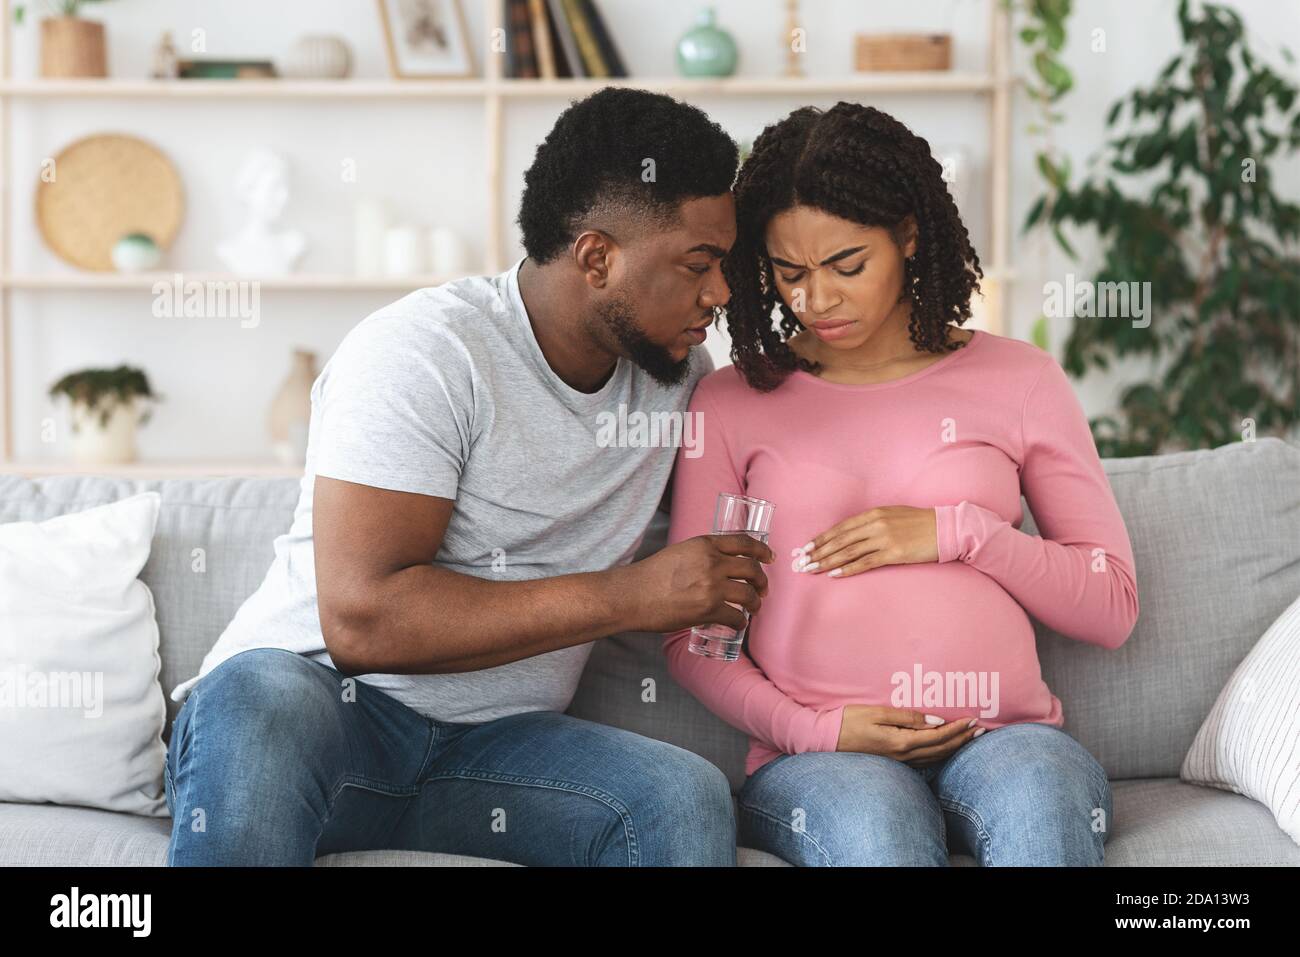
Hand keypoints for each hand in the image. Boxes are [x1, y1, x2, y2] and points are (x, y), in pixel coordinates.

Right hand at [628, 533, 773, 633]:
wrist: (632, 595)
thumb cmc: (650, 576)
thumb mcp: (680, 552)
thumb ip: (700, 556)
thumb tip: (718, 566)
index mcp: (705, 544)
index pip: (743, 542)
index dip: (762, 550)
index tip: (770, 557)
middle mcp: (712, 562)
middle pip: (752, 569)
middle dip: (762, 581)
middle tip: (762, 589)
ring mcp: (712, 586)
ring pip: (748, 594)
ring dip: (755, 603)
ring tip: (753, 609)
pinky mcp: (708, 610)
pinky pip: (735, 617)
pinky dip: (740, 622)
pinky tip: (738, 624)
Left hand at [793, 506, 938, 577]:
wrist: (946, 529)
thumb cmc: (920, 523)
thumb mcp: (893, 515)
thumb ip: (872, 522)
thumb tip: (852, 534)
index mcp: (874, 513)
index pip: (841, 528)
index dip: (821, 539)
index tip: (806, 548)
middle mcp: (876, 524)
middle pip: (840, 540)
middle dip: (818, 552)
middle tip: (802, 562)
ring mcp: (884, 539)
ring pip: (849, 552)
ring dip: (827, 562)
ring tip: (812, 569)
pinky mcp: (894, 553)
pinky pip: (865, 563)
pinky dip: (848, 569)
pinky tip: (835, 574)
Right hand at [836, 705, 982, 765]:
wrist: (826, 739)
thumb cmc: (849, 721)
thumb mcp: (877, 713)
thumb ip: (907, 717)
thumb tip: (935, 721)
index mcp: (902, 741)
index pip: (938, 736)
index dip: (958, 729)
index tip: (973, 720)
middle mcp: (903, 755)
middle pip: (941, 749)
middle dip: (962, 740)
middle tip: (980, 730)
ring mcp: (898, 761)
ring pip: (934, 757)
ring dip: (953, 748)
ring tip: (968, 740)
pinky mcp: (893, 761)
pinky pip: (923, 761)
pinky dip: (938, 754)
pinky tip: (943, 749)